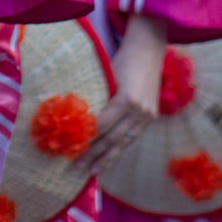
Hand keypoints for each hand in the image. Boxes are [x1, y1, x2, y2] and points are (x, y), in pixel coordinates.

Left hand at [87, 13, 165, 172]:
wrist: (148, 50)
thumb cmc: (121, 60)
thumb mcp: (106, 76)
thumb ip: (97, 97)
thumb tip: (74, 118)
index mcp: (126, 99)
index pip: (102, 124)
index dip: (87, 138)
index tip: (70, 148)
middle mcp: (138, 111)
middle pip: (112, 138)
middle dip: (93, 154)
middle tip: (75, 167)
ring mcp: (146, 115)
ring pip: (123, 143)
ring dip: (106, 158)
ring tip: (90, 171)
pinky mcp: (150, 117)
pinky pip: (132, 138)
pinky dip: (119, 150)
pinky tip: (108, 160)